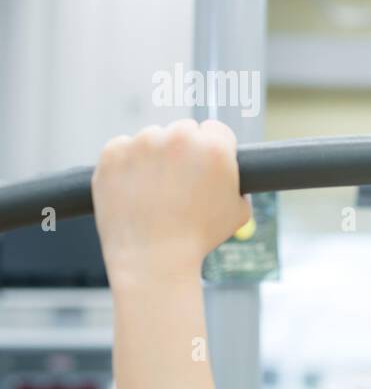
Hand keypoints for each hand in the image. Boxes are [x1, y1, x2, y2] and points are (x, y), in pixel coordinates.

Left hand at [91, 119, 251, 287]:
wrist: (153, 258)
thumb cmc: (200, 238)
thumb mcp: (239, 211)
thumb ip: (236, 183)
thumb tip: (229, 174)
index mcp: (215, 147)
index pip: (217, 129)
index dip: (214, 150)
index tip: (205, 167)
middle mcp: (179, 137)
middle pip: (184, 130)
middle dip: (183, 150)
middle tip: (179, 182)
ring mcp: (142, 143)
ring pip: (152, 138)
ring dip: (154, 156)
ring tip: (155, 192)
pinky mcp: (113, 152)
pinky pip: (122, 148)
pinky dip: (127, 164)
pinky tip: (135, 189)